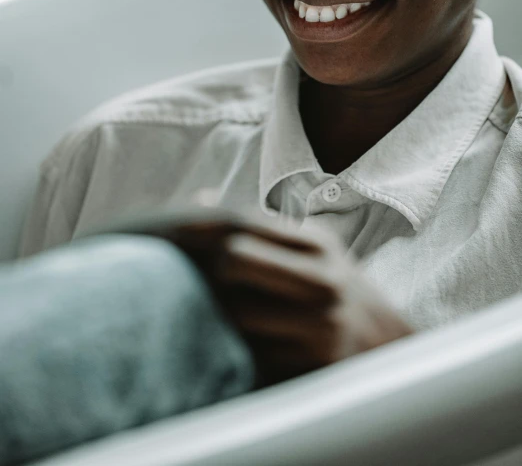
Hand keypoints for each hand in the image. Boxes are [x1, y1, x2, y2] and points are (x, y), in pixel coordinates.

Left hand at [213, 219, 413, 383]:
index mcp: (316, 244)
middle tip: (204, 283)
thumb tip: (200, 199)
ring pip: (237, 311)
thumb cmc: (333, 291)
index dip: (200, 227)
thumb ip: (259, 228)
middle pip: (234, 259)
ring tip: (218, 316)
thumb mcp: (310, 250)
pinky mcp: (312, 366)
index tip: (168, 234)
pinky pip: (250, 354)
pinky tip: (238, 348)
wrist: (387, 350)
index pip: (244, 222)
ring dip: (219, 314)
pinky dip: (236, 351)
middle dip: (212, 271)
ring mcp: (320, 324)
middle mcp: (322, 279)